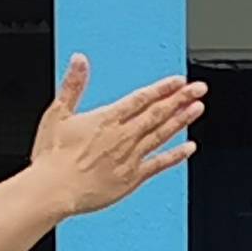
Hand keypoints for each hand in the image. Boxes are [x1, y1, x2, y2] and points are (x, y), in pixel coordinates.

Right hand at [28, 57, 206, 215]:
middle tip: (199, 88)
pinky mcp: (131, 178)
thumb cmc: (52, 157)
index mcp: (106, 119)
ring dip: (181, 120)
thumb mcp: (57, 114)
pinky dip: (175, 156)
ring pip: (161, 134)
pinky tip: (189, 148)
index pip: (141, 98)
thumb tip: (79, 60)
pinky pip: (158, 164)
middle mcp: (122, 136)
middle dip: (180, 99)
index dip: (162, 88)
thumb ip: (72, 85)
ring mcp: (130, 157)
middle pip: (157, 113)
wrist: (53, 190)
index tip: (179, 81)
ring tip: (198, 109)